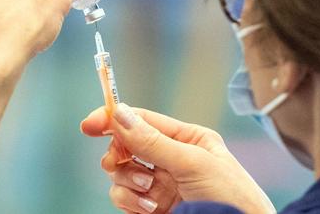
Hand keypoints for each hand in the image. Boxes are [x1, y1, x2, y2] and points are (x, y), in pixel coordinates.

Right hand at [81, 104, 275, 213]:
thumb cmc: (230, 196)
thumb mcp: (192, 163)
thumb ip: (154, 142)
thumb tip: (120, 115)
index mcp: (187, 139)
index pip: (144, 121)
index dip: (114, 119)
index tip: (88, 124)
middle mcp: (171, 158)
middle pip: (126, 145)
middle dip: (119, 154)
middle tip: (118, 161)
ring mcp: (160, 184)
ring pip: (121, 173)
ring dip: (127, 181)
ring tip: (149, 192)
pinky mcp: (151, 207)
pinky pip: (123, 197)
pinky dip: (129, 202)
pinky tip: (150, 208)